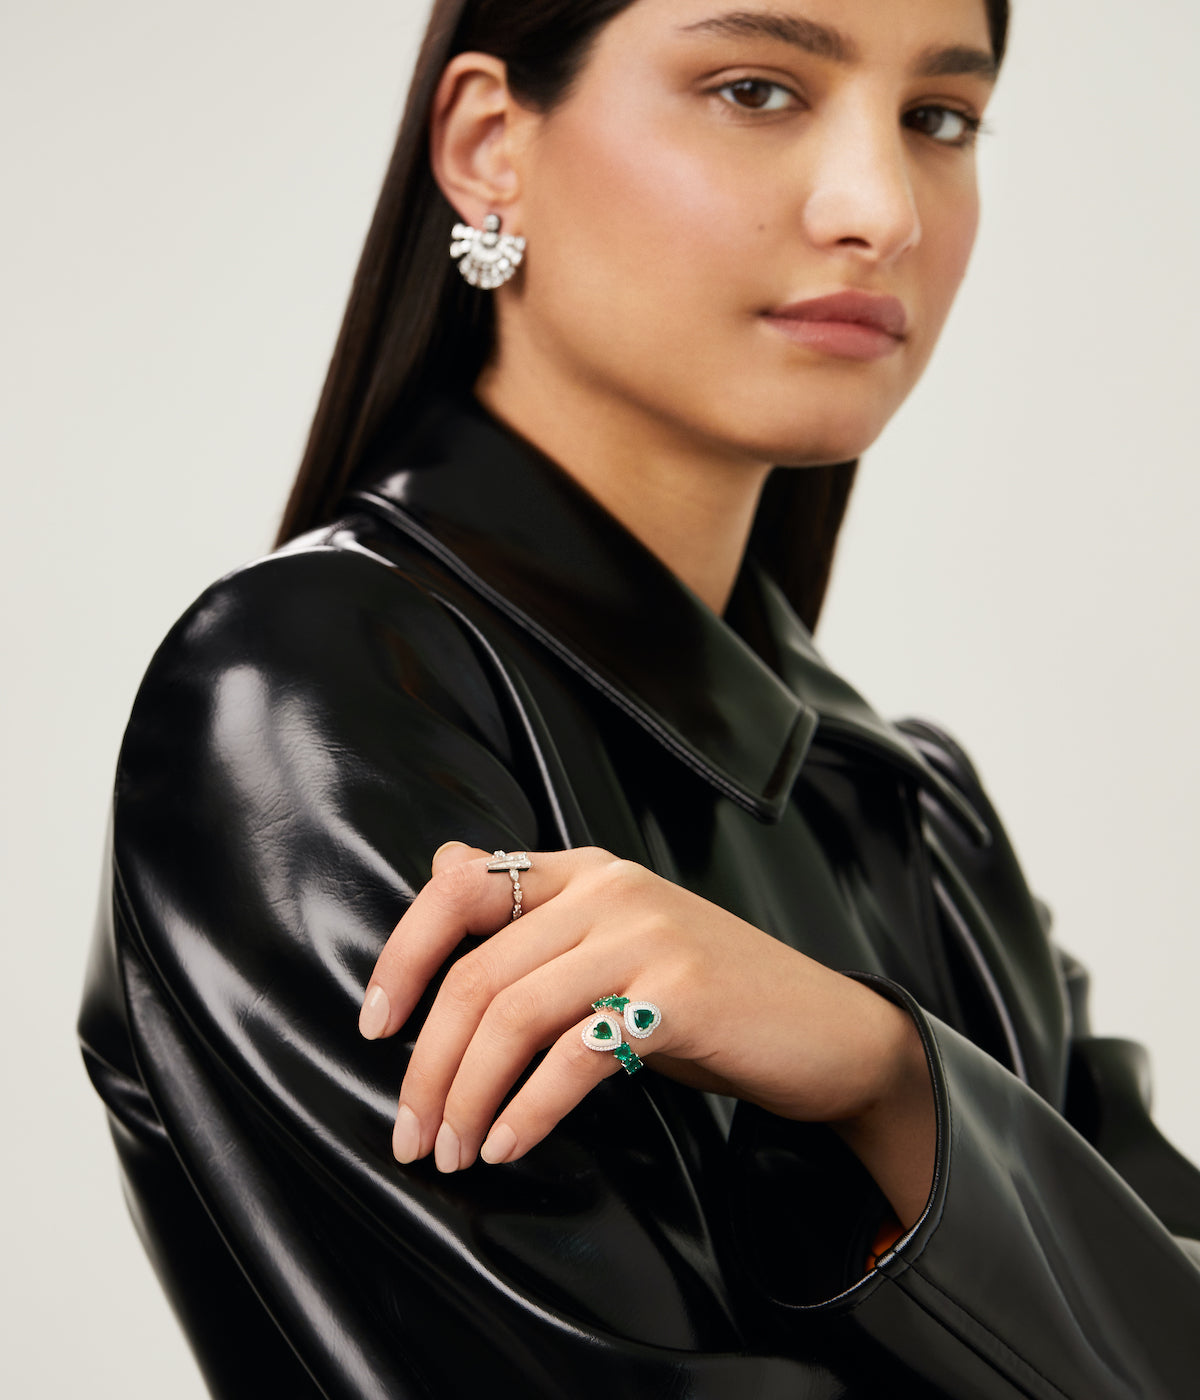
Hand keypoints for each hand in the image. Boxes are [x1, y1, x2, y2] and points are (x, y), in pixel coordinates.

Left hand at [359, 842, 934, 1223]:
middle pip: (477, 973)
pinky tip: (509, 1147)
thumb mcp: (616, 940)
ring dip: (466, 1098)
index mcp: (584, 870)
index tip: (375, 1026)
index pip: (458, 886)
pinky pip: (575, 1056)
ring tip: (451, 1153)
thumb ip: (536, 913)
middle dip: (427, 1064)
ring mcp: (646, 935)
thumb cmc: (709, 1000)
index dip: (402, 956)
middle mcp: (609, 889)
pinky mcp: (679, 994)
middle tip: (410, 1135)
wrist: (826, 1032)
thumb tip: (444, 866)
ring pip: (513, 1015)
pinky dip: (528, 1111)